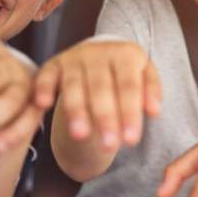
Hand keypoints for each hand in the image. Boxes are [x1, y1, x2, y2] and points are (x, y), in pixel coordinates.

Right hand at [36, 39, 161, 149]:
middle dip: (105, 117)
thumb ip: (151, 91)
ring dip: (77, 110)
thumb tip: (154, 110)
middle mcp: (98, 52)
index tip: (131, 140)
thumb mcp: (145, 75)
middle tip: (109, 144)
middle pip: (101, 88)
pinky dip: (43, 88)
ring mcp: (74, 57)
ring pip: (74, 85)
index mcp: (126, 54)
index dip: (130, 113)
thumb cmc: (126, 72)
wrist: (102, 52)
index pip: (128, 86)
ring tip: (80, 135)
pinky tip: (43, 104)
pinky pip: (46, 76)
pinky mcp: (54, 64)